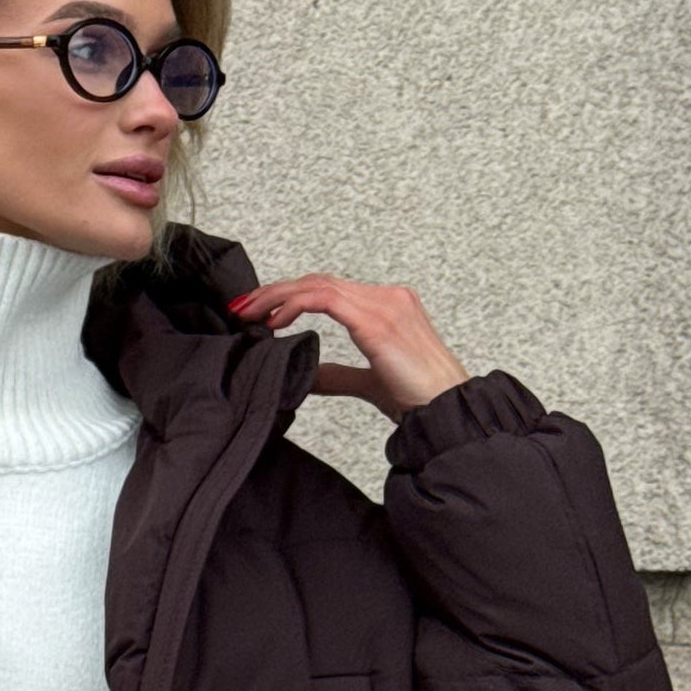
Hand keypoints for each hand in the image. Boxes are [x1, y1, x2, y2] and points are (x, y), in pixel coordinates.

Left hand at [228, 273, 470, 420]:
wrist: (448, 409)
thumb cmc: (419, 398)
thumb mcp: (369, 381)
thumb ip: (337, 374)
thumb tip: (305, 374)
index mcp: (389, 305)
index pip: (330, 288)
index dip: (292, 295)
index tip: (261, 311)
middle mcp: (388, 296)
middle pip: (320, 281)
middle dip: (276, 291)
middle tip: (242, 305)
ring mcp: (384, 304)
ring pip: (318, 285)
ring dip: (278, 296)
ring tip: (249, 312)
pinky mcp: (377, 321)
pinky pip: (325, 300)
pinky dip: (295, 305)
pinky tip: (275, 321)